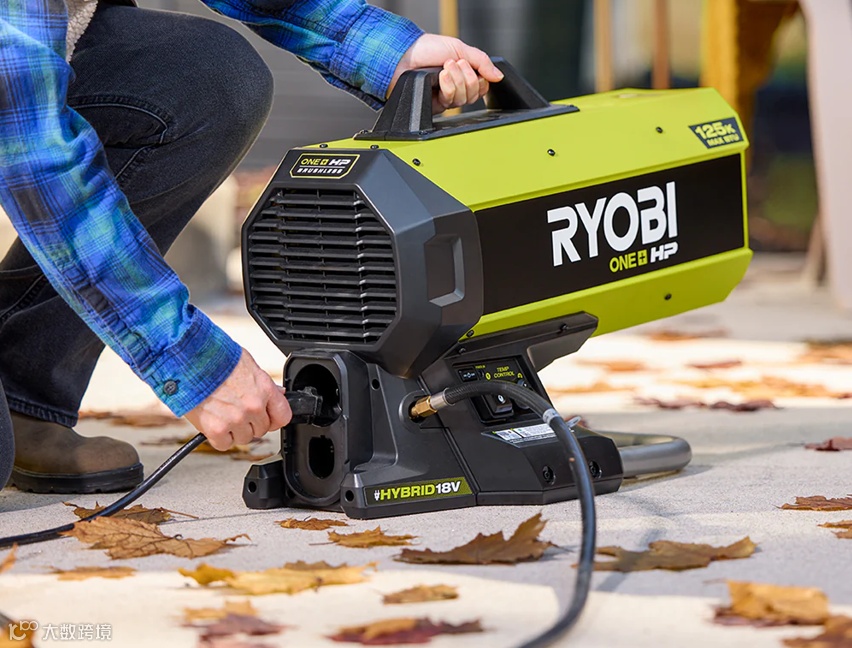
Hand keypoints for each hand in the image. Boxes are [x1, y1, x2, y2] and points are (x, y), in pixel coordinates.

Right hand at [185, 348, 291, 450]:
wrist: (188, 359)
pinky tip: (214, 423)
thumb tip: (276, 392)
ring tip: (223, 414)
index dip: (275, 418)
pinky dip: (219, 437)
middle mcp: (252, 406)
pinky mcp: (216, 429)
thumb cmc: (215, 357)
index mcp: (264, 389)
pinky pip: (224, 444)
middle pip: (262, 429)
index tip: (268, 418)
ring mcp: (235, 419)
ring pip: (244, 438)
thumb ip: (263, 383)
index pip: (283, 416)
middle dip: (251, 422)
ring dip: (235, 431)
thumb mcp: (247, 363)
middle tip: (237, 411)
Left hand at [388, 34, 503, 112]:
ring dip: (456, 81)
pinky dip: (447, 87)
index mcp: (463, 75)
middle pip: (474, 95)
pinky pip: (450, 103)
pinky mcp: (434, 105)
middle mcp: (455, 88)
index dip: (480, 79)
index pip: (482, 86)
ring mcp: (445, 98)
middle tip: (453, 64)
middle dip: (466, 78)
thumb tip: (499, 76)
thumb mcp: (460, 48)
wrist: (404, 55)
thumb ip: (482, 62)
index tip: (470, 66)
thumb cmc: (427, 49)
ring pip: (463, 100)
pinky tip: (439, 78)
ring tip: (444, 68)